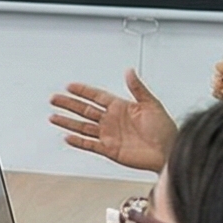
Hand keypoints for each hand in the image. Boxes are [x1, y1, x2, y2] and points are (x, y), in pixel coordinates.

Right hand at [49, 71, 176, 173]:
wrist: (168, 151)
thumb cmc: (165, 129)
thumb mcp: (152, 104)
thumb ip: (138, 88)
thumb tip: (129, 71)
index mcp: (121, 107)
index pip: (97, 96)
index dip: (83, 91)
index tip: (70, 86)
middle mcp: (112, 120)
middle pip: (85, 110)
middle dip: (69, 104)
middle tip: (55, 99)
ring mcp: (109, 135)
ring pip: (83, 127)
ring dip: (68, 122)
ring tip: (54, 117)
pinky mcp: (109, 149)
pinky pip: (89, 144)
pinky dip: (78, 141)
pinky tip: (67, 137)